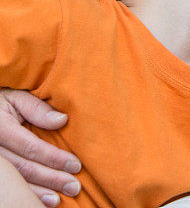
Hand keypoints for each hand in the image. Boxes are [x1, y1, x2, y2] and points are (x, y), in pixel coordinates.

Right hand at [0, 89, 81, 206]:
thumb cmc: (2, 102)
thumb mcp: (16, 97)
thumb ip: (37, 108)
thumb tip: (62, 120)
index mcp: (0, 128)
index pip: (31, 147)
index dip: (54, 158)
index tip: (76, 165)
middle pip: (24, 168)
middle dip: (51, 178)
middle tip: (74, 186)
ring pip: (14, 181)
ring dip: (38, 191)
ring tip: (59, 199)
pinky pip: (7, 184)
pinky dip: (25, 193)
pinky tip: (41, 200)